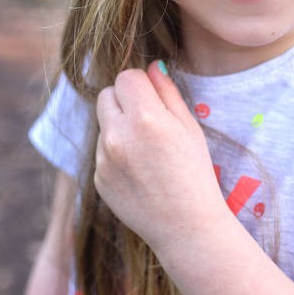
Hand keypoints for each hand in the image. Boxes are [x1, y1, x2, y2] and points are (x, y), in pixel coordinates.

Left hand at [94, 61, 225, 251]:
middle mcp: (118, 135)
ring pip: (104, 123)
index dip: (141, 84)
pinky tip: (139, 172)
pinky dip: (116, 154)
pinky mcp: (98, 178)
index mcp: (145, 118)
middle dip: (124, 99)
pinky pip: (102, 151)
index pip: (126, 76)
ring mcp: (104, 159)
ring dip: (119, 127)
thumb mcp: (189, 127)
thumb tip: (151, 66)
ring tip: (147, 152)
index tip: (152, 97)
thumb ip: (167, 92)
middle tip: (147, 119)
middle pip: (107, 94)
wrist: (186, 228)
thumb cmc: (195, 174)